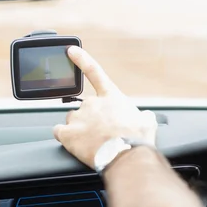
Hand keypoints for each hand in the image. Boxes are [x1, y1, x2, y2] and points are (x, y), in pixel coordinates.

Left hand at [53, 46, 157, 167]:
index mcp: (111, 97)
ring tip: (91, 143)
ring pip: (72, 120)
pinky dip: (65, 137)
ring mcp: (78, 117)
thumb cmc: (137, 139)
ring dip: (78, 129)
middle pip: (85, 108)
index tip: (71, 51)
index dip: (81, 59)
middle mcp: (92, 103)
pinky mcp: (68, 134)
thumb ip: (143, 115)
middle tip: (100, 134)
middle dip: (91, 119)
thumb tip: (145, 117)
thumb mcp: (148, 121)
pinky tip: (75, 144)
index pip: (93, 72)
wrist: (125, 155)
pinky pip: (59, 132)